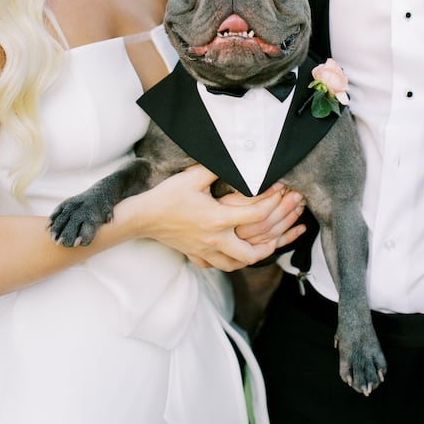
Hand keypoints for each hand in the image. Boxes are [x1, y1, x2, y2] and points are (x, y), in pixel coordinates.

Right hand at [130, 165, 300, 271]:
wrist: (143, 217)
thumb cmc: (168, 196)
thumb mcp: (194, 176)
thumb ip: (218, 168)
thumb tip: (237, 158)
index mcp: (218, 219)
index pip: (256, 215)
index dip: (272, 201)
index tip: (280, 191)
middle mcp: (215, 240)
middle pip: (251, 253)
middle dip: (269, 244)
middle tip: (277, 231)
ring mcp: (205, 250)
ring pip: (235, 265)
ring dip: (249, 257)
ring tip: (259, 247)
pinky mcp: (195, 255)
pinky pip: (215, 265)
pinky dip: (226, 261)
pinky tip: (229, 253)